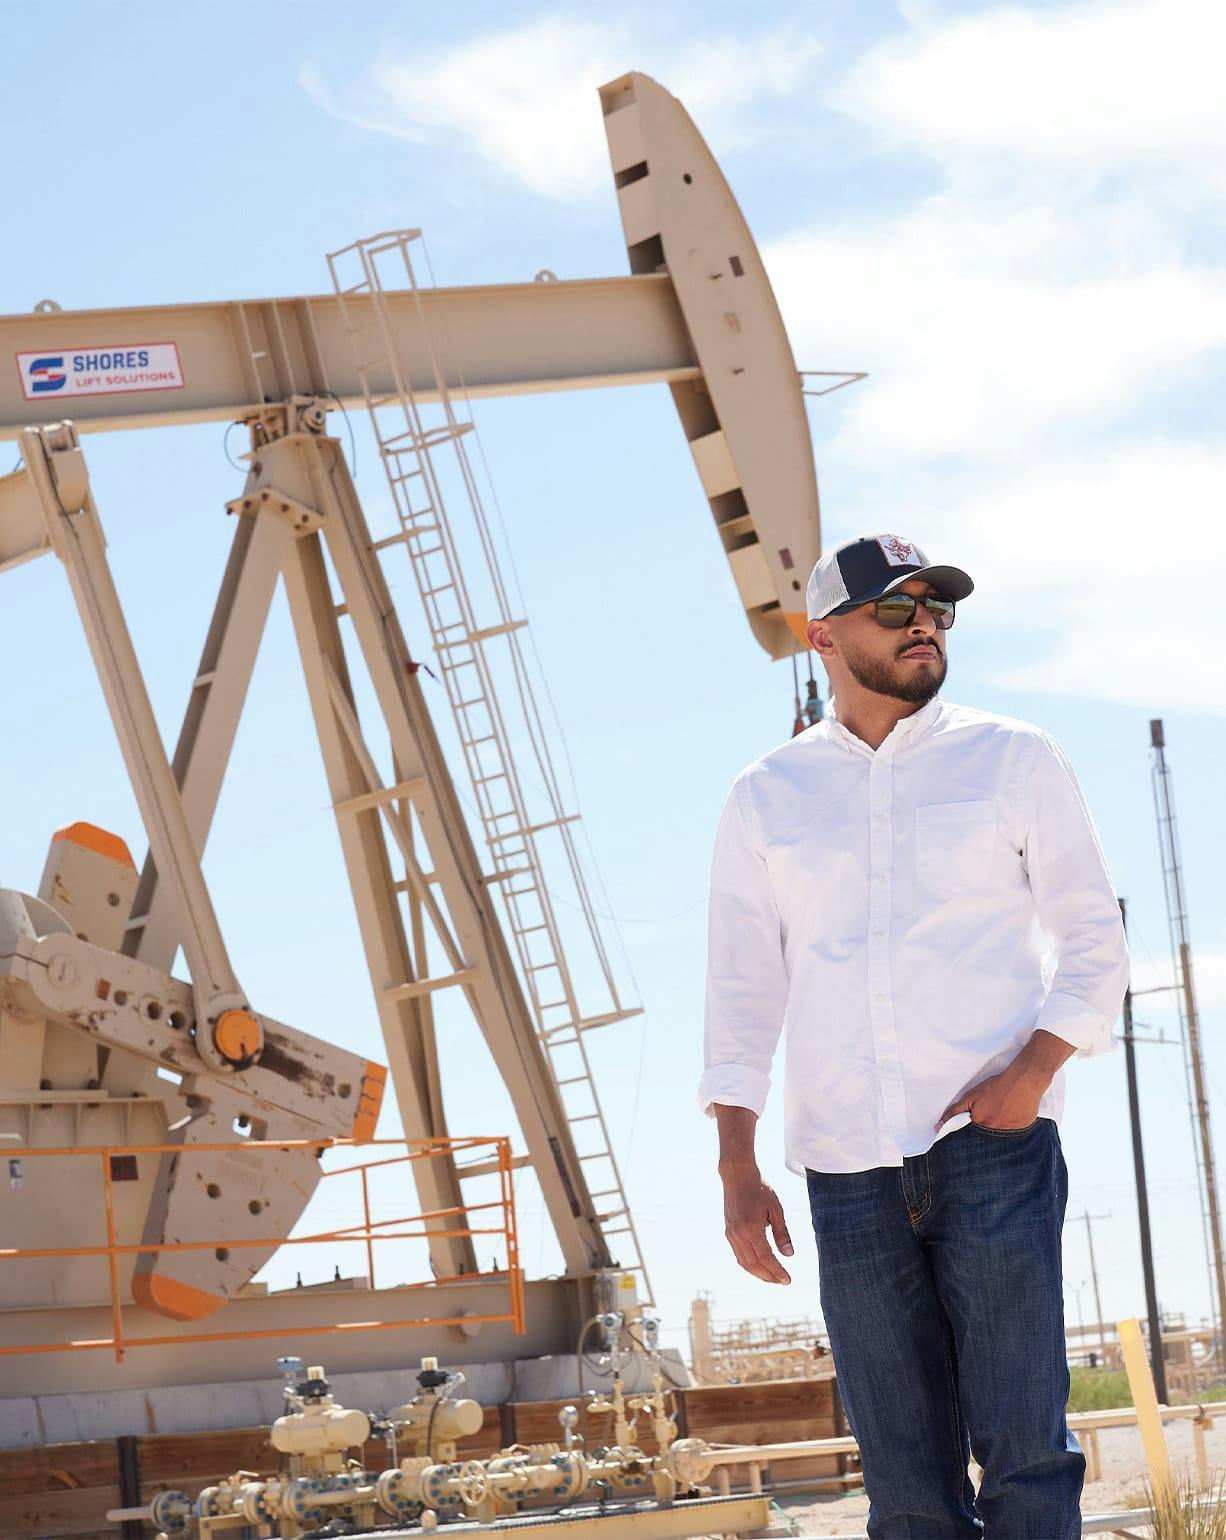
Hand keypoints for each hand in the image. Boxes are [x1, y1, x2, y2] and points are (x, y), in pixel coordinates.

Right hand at [720, 1164, 792, 1283]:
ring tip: (773, 1277)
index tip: (788, 1280)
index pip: (766, 1258)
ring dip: (759, 1273)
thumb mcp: (776, 1209)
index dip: (777, 1271)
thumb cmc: (760, 1189)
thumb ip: (782, 1233)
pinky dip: (749, 1264)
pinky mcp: (728, 1232)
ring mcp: (731, 1234)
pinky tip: (759, 1265)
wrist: (737, 1176)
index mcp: (751, 1228)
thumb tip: (789, 1255)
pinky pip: (738, 1254)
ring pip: (744, 1262)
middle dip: (769, 1276)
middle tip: (782, 1281)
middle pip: (754, 1264)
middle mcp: (739, 1234)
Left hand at [935, 1061, 1045, 1133]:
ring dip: (999, 1124)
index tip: (974, 1123)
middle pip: (985, 1133)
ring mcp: (1009, 1131)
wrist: (1022, 1082)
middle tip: (992, 1112)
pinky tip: (1013, 1112)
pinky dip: (1012, 1123)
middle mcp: (994, 1131)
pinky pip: (1014, 1131)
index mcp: (980, 1123)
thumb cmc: (996, 1087)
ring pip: (1000, 1133)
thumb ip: (955, 1111)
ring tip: (1003, 1110)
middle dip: (986, 1125)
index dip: (971, 1128)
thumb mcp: (971, 1096)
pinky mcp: (1022, 1129)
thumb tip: (939, 1125)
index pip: (971, 1134)